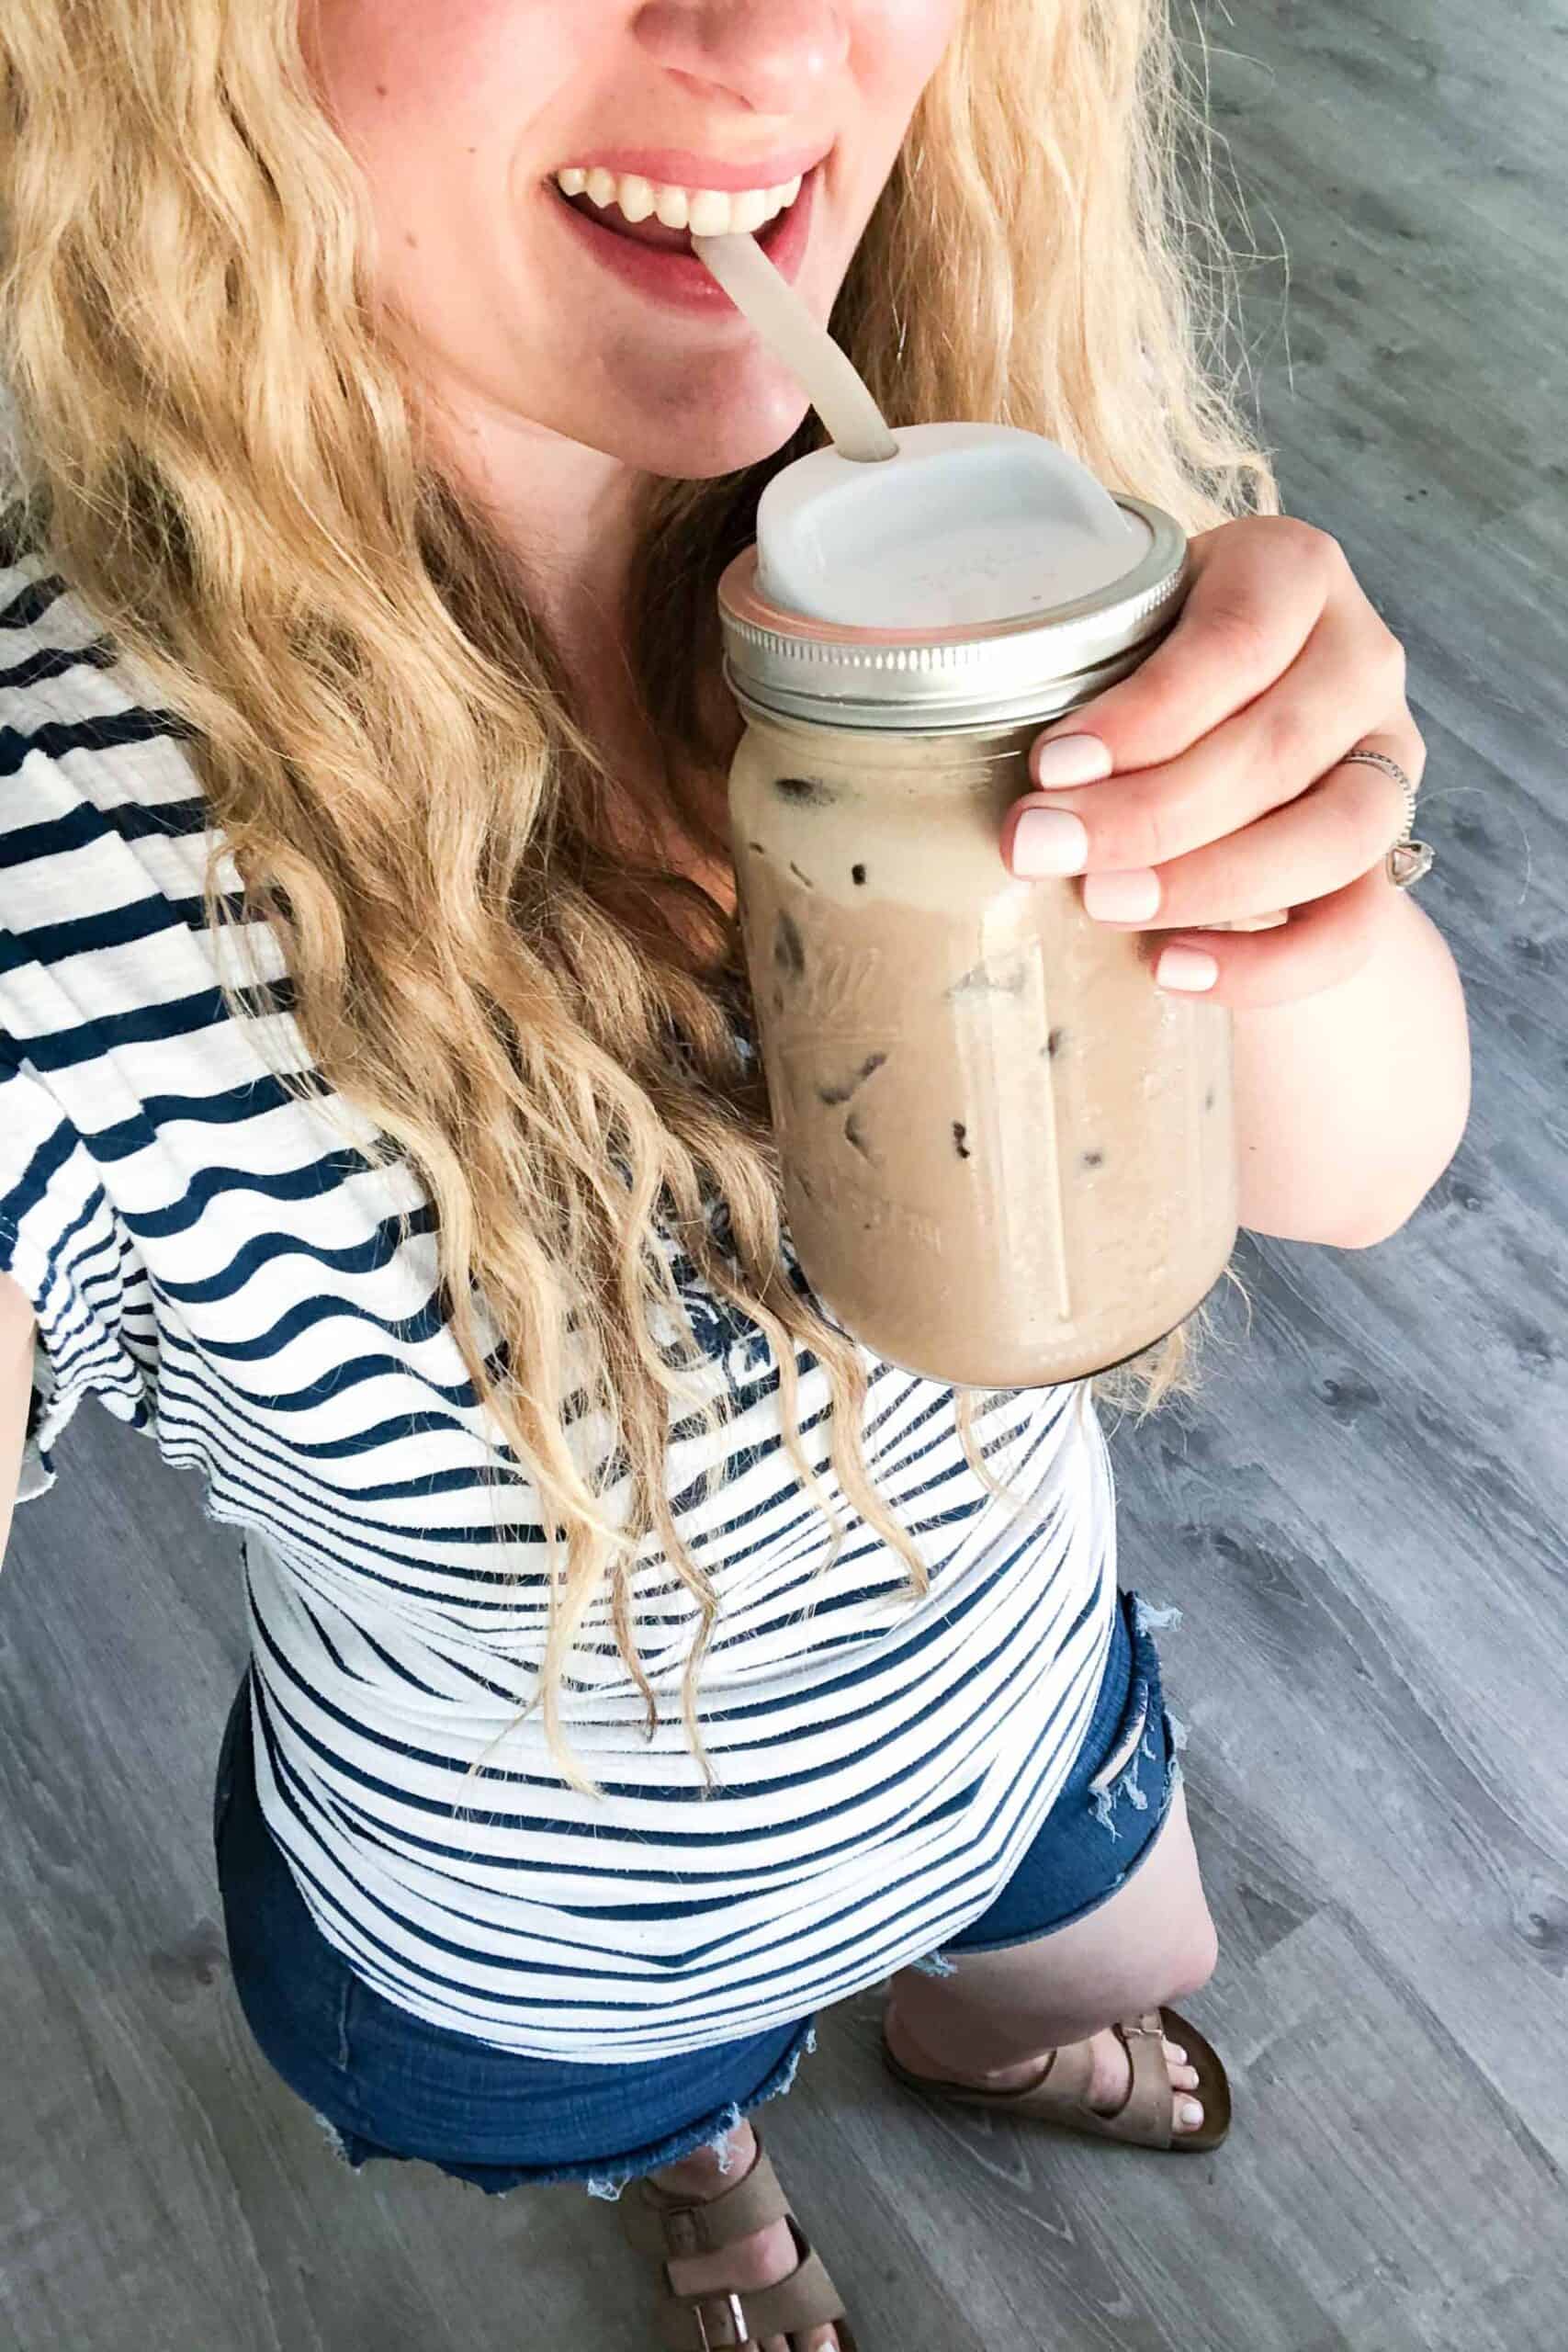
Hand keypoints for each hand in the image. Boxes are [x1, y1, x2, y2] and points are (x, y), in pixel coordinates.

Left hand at [999, 516, 1426, 1006]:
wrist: (1224, 708)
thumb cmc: (1145, 658)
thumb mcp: (1119, 627)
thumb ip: (1082, 671)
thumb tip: (1008, 788)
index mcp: (1292, 572)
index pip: (1237, 642)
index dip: (1145, 715)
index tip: (1051, 766)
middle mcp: (1362, 658)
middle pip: (1279, 746)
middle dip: (1149, 813)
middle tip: (1043, 847)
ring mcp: (1387, 758)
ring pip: (1337, 834)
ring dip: (1211, 882)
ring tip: (1102, 904)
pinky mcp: (1385, 852)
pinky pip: (1356, 927)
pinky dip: (1267, 964)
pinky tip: (1170, 968)